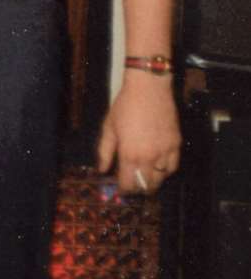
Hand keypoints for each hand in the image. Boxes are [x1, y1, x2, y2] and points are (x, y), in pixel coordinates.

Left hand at [96, 74, 180, 193]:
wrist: (149, 89)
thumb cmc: (125, 106)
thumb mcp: (109, 127)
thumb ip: (104, 151)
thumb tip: (102, 169)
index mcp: (129, 153)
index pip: (129, 184)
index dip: (124, 190)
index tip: (121, 188)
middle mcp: (149, 157)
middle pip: (146, 186)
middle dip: (138, 188)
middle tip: (132, 184)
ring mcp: (165, 152)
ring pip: (161, 179)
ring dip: (152, 181)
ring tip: (144, 177)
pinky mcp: (176, 145)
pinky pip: (173, 167)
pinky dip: (165, 171)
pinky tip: (157, 167)